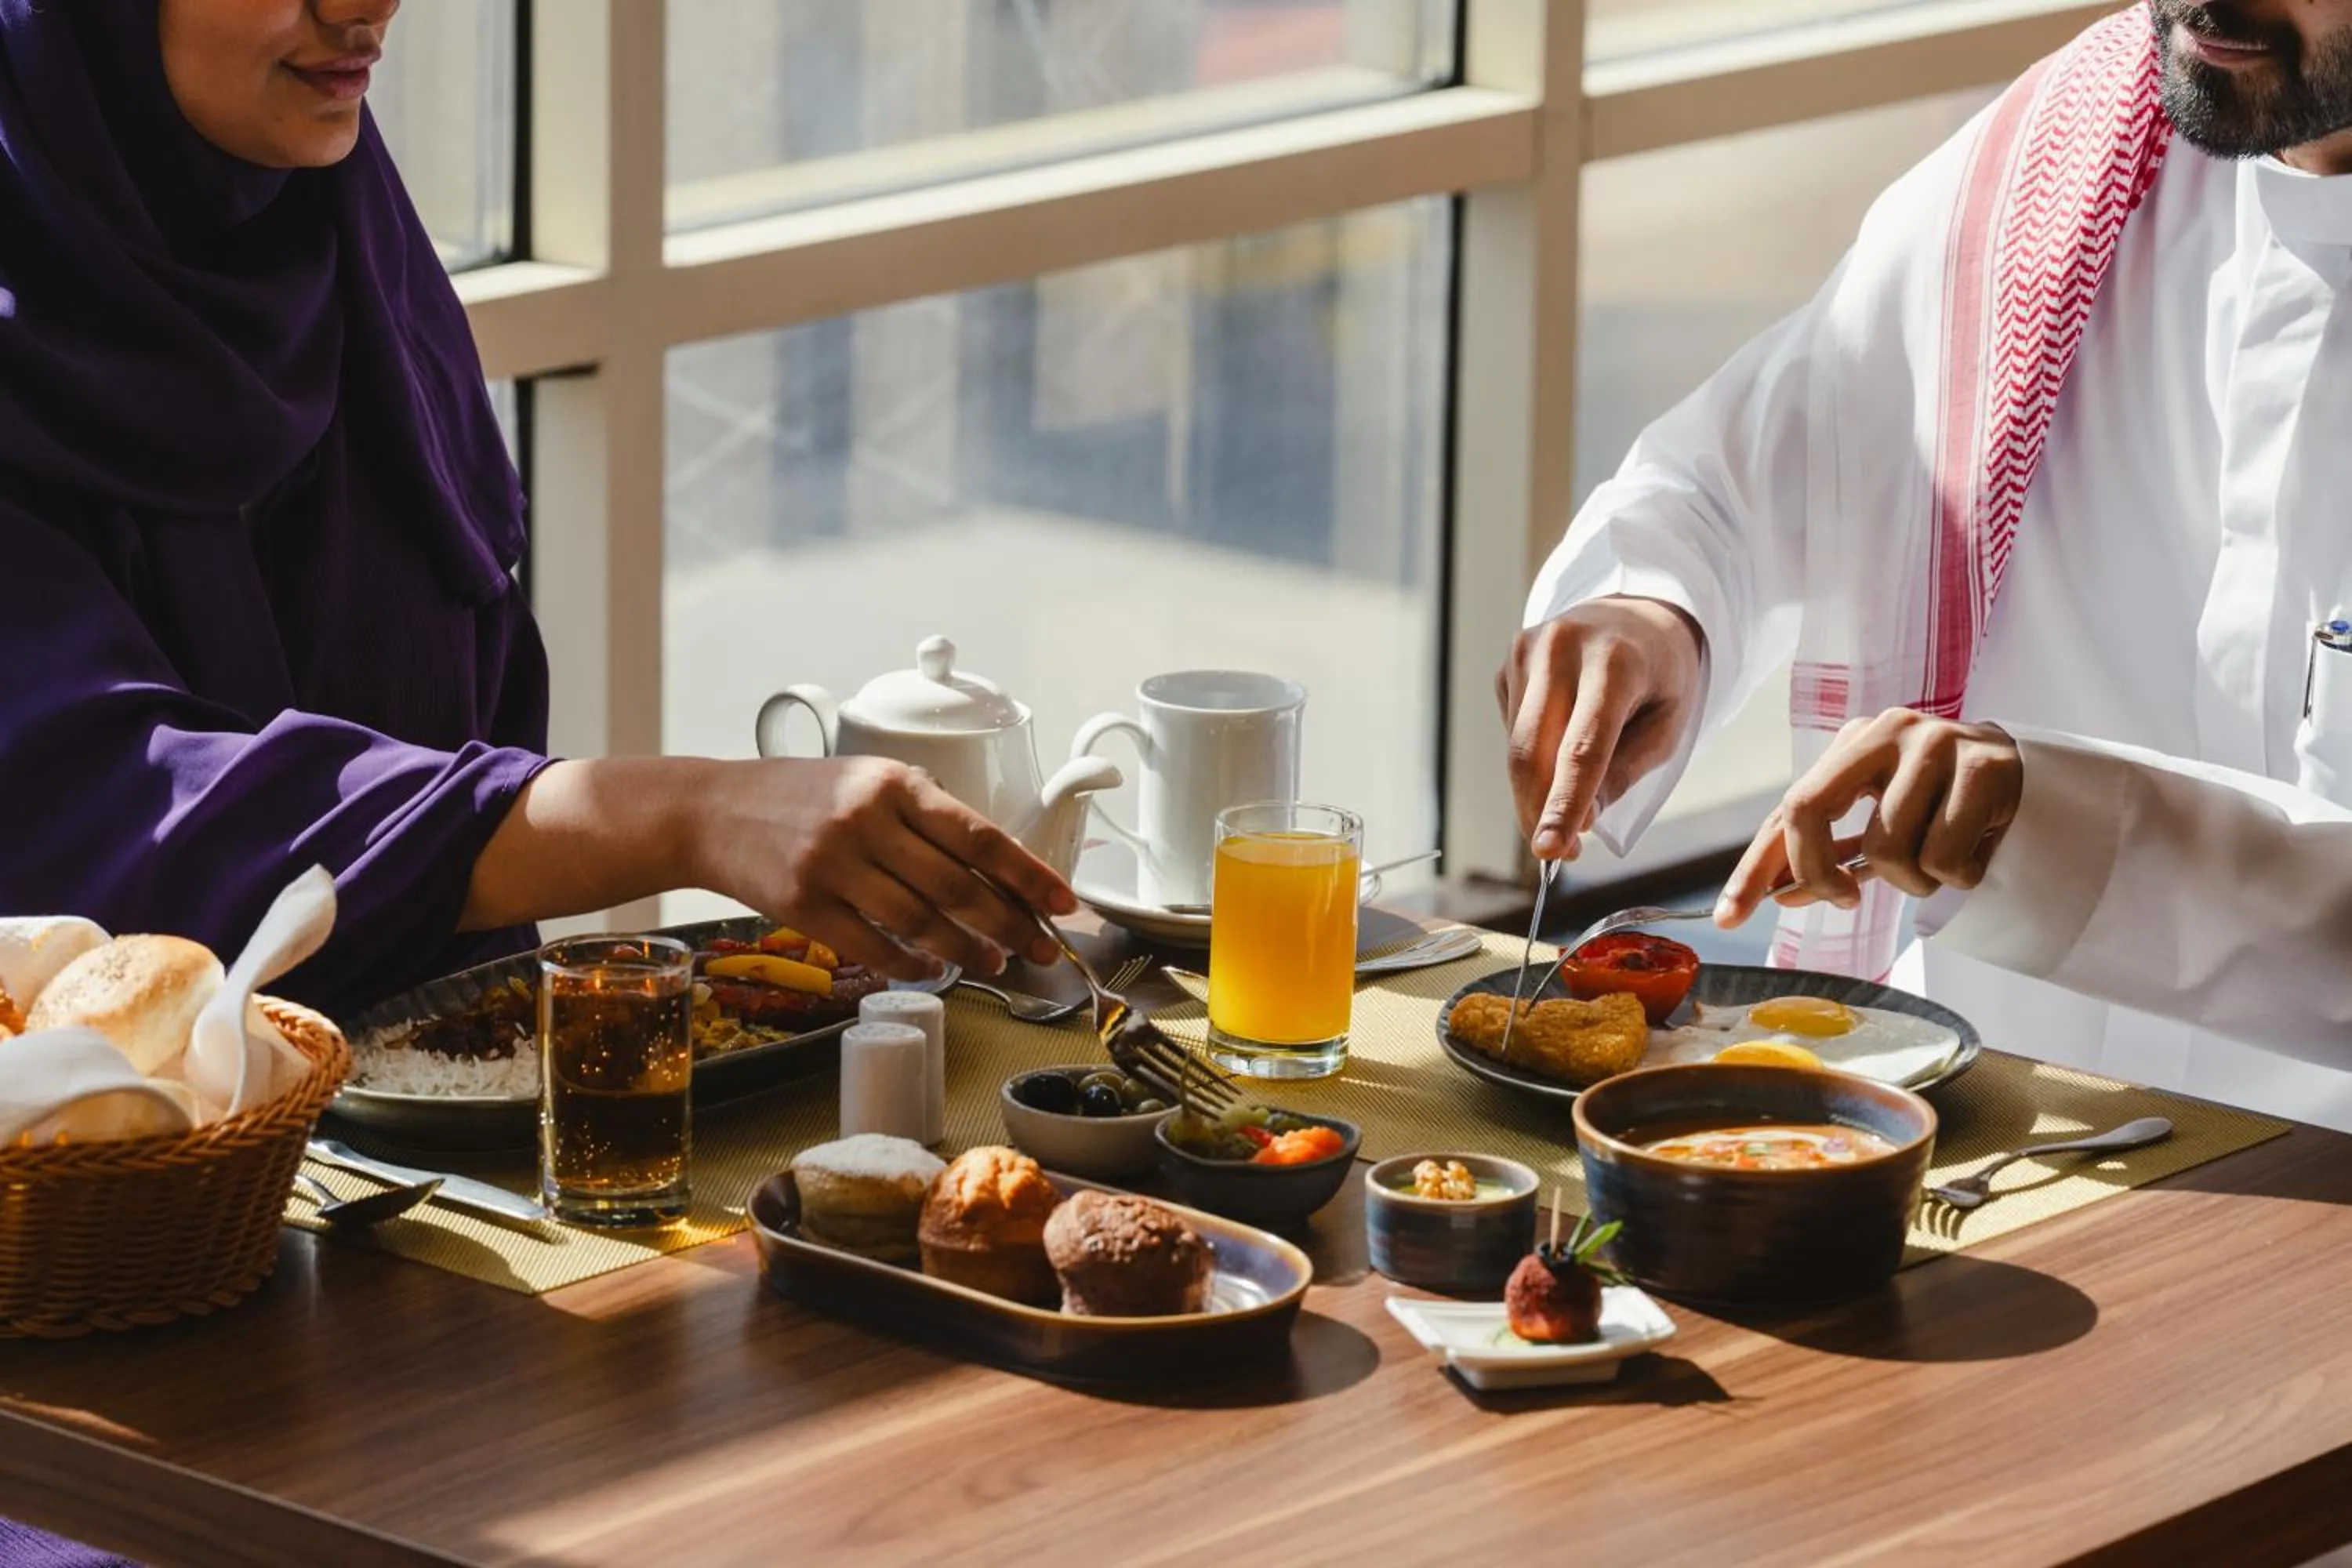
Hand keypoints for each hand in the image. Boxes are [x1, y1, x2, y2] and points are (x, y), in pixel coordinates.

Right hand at [687, 757, 1077, 981]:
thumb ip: (923, 814)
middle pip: (957, 886)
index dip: (1028, 874)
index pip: (979, 835)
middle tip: (1038, 948)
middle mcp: (866, 821)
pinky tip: (931, 969)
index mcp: (894, 783)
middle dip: (1009, 923)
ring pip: (920, 921)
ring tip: (993, 962)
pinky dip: (910, 964)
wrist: (713, 810)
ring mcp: (833, 864)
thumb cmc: (801, 797)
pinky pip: (872, 946)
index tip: (1063, 901)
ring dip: (966, 949)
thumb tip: (993, 867)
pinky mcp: (803, 905)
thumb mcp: (866, 780)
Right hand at [1496, 597, 1703, 858]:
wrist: (1638, 612)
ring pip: (1516, 746)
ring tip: (1568, 807)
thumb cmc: (1661, 675)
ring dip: (1535, 791)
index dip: (1564, 805)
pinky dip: (1534, 757)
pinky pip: (1513, 728)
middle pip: (1532, 752)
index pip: (1582, 748)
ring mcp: (1528, 649)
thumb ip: (1625, 773)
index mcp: (1616, 661)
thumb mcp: (1668, 725)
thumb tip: (1580, 825)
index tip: (1551, 851)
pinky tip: (1562, 745)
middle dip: (1539, 811)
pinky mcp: (1511, 660)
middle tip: (1560, 852)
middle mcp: (1563, 647)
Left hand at [1714, 709, 2021, 926]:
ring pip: (1888, 849)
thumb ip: (1833, 853)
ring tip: (1941, 861)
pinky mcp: (1987, 766)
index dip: (1754, 868)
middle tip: (1847, 898)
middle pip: (1810, 810)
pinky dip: (1958, 876)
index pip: (1787, 809)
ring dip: (1913, 880)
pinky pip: (1945, 857)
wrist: (2034, 776)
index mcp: (1852, 743)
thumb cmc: (1946, 805)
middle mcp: (1886, 730)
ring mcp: (1937, 741)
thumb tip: (1782, 894)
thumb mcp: (1883, 823)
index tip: (1728, 917)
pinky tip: (1977, 852)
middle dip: (1819, 872)